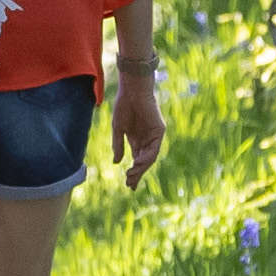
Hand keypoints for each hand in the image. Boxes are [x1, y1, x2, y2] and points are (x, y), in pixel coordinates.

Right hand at [111, 67, 164, 185]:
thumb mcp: (118, 129)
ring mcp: (154, 136)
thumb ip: (118, 145)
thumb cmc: (124, 105)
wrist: (132, 90)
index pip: (137, 160)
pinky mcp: (159, 131)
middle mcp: (147, 139)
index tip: (129, 185)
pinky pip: (154, 148)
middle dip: (137, 174)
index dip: (134, 173)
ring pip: (149, 157)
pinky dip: (147, 157)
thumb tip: (116, 163)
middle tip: (130, 184)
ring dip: (141, 168)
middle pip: (144, 162)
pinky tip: (138, 162)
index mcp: (137, 139)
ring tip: (132, 175)